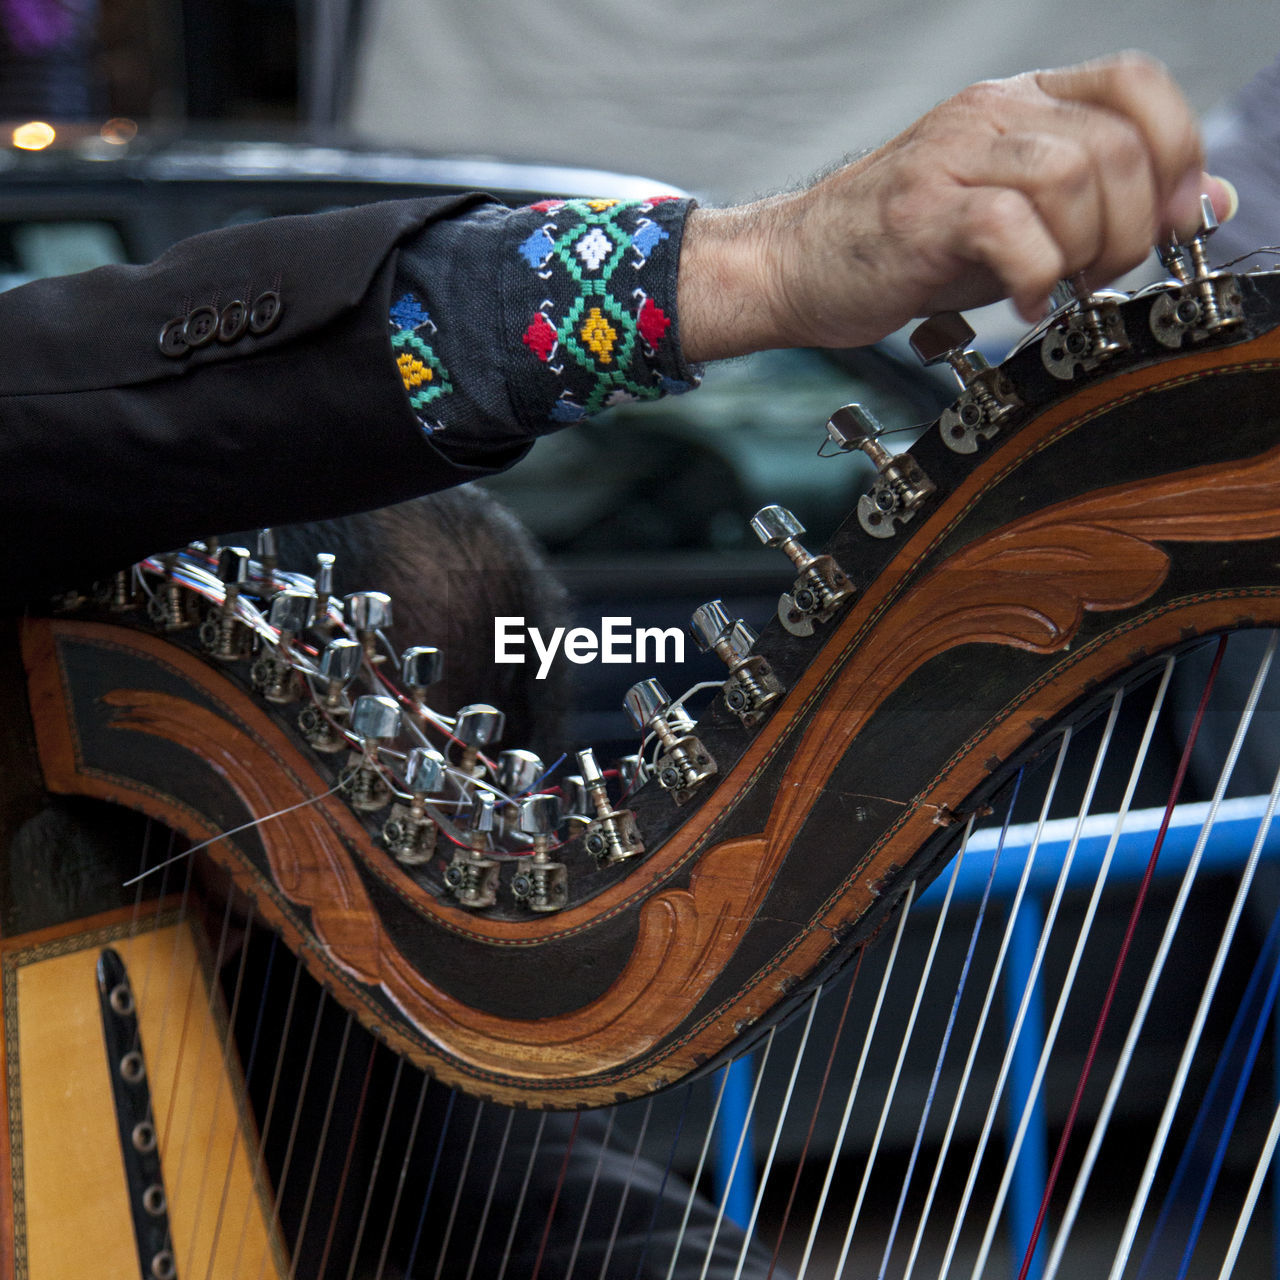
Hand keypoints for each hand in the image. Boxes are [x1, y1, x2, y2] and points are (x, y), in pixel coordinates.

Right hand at [679, 52, 1235, 360]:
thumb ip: (1103, 205)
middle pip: (1116, 144)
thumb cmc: (903, 249)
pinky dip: (1034, 277)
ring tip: (1055, 287)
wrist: (797, 266)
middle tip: (1097, 274)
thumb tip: (1203, 204)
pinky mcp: (921, 211)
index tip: (1170, 218)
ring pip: (1072, 179)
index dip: (1177, 148)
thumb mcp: (1018, 220)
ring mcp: (952, 157)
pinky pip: (1011, 229)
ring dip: (1084, 252)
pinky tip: (1020, 302)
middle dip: (1131, 227)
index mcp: (1019, 103)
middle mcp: (990, 115)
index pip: (1136, 84)